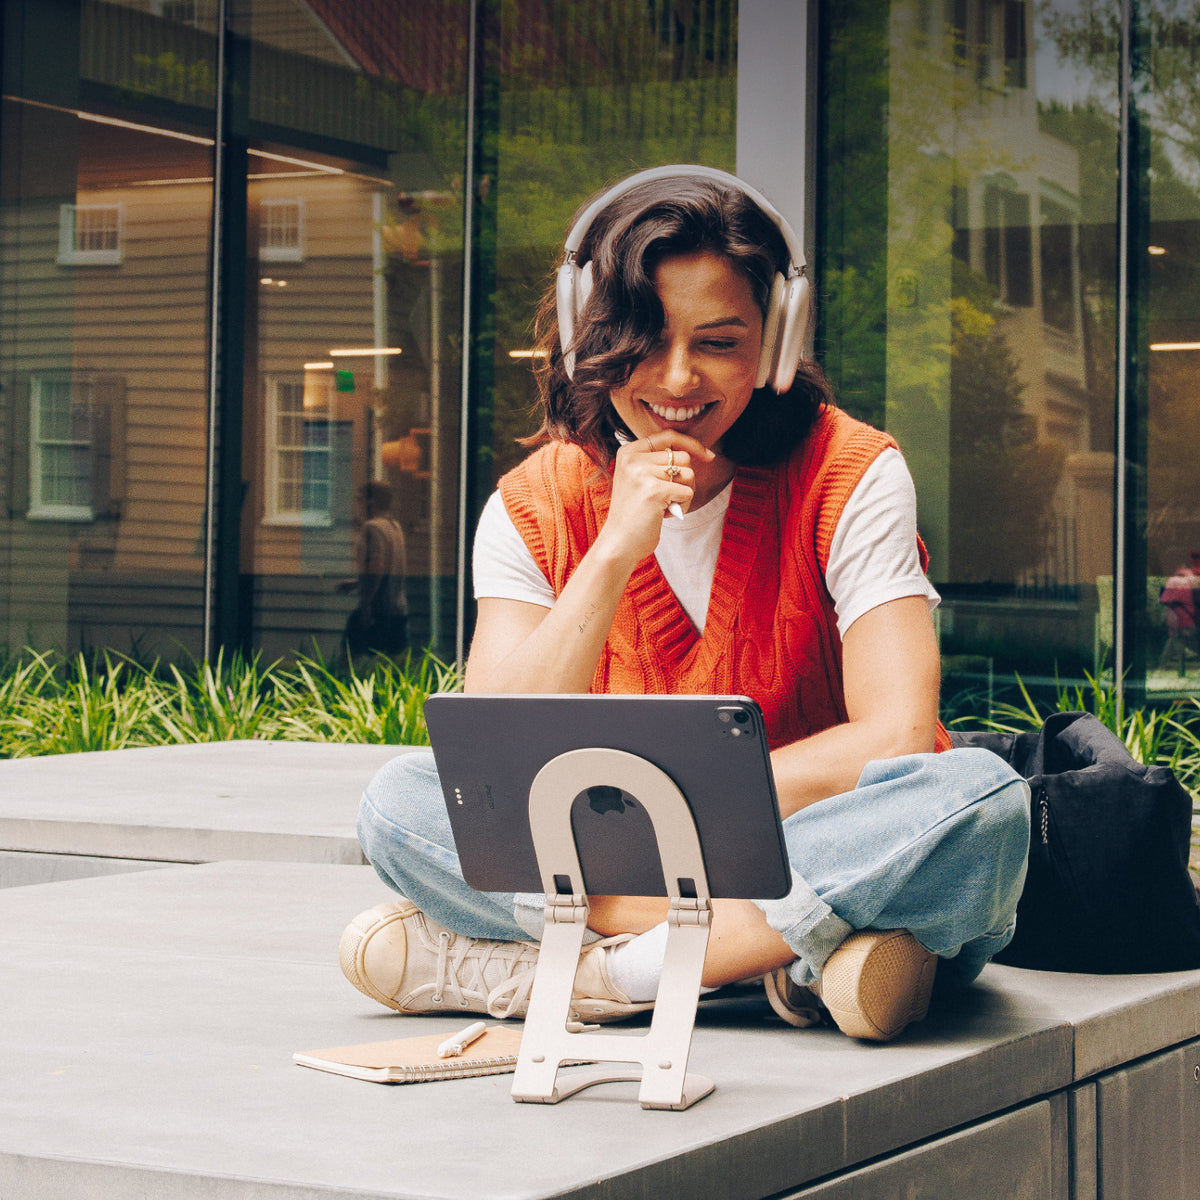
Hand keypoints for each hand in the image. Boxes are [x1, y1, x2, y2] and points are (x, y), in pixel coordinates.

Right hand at [598, 432, 713, 565]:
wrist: (619, 543)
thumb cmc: (634, 514)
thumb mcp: (639, 479)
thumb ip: (657, 462)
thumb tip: (697, 452)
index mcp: (628, 452)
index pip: (668, 436)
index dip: (692, 444)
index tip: (708, 456)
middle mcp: (633, 459)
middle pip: (683, 457)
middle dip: (686, 479)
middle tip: (671, 498)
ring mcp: (642, 473)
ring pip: (689, 474)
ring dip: (685, 494)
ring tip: (666, 507)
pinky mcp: (654, 490)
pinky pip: (687, 492)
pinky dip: (682, 507)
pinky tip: (664, 515)